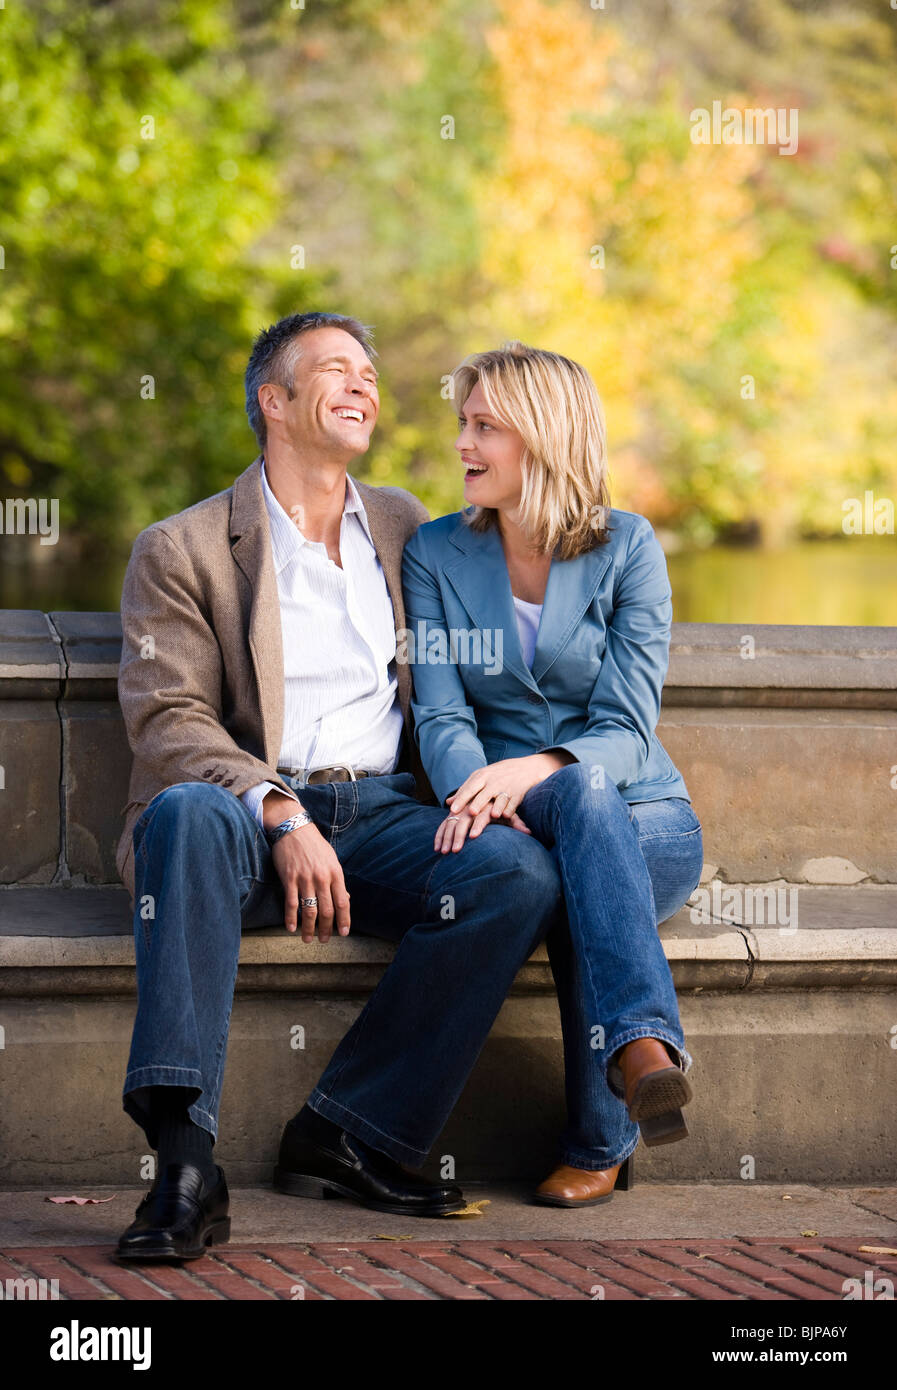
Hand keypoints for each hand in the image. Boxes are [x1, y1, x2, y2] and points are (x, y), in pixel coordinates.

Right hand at [263, 794, 349, 941]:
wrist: (294, 828)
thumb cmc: (314, 845)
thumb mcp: (332, 860)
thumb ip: (338, 881)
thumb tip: (346, 900)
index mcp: (335, 873)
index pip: (343, 902)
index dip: (344, 920)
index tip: (343, 933)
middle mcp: (322, 877)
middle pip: (326, 910)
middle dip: (326, 929)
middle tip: (324, 940)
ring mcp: (305, 878)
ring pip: (309, 910)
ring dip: (309, 928)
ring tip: (308, 939)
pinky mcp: (289, 878)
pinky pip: (291, 903)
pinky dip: (291, 918)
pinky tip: (291, 928)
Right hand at [434, 799, 531, 853]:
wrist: (490, 790)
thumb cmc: (502, 806)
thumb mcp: (510, 814)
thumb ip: (518, 823)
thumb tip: (529, 832)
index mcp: (485, 804)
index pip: (480, 816)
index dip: (477, 826)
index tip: (473, 837)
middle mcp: (470, 806)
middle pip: (462, 820)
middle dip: (458, 836)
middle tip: (456, 850)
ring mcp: (460, 811)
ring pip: (450, 823)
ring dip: (446, 838)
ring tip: (444, 852)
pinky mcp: (453, 815)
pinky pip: (443, 825)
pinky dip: (439, 835)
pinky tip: (437, 848)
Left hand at [447, 752, 574, 821]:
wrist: (524, 768)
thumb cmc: (496, 775)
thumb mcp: (480, 778)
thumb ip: (465, 790)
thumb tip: (448, 803)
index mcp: (482, 777)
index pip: (470, 788)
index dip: (462, 799)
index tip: (453, 810)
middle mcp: (494, 782)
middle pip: (484, 794)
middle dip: (478, 803)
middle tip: (471, 813)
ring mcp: (507, 787)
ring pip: (501, 798)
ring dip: (497, 806)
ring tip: (493, 815)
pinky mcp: (519, 794)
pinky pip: (514, 802)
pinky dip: (511, 809)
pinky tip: (507, 816)